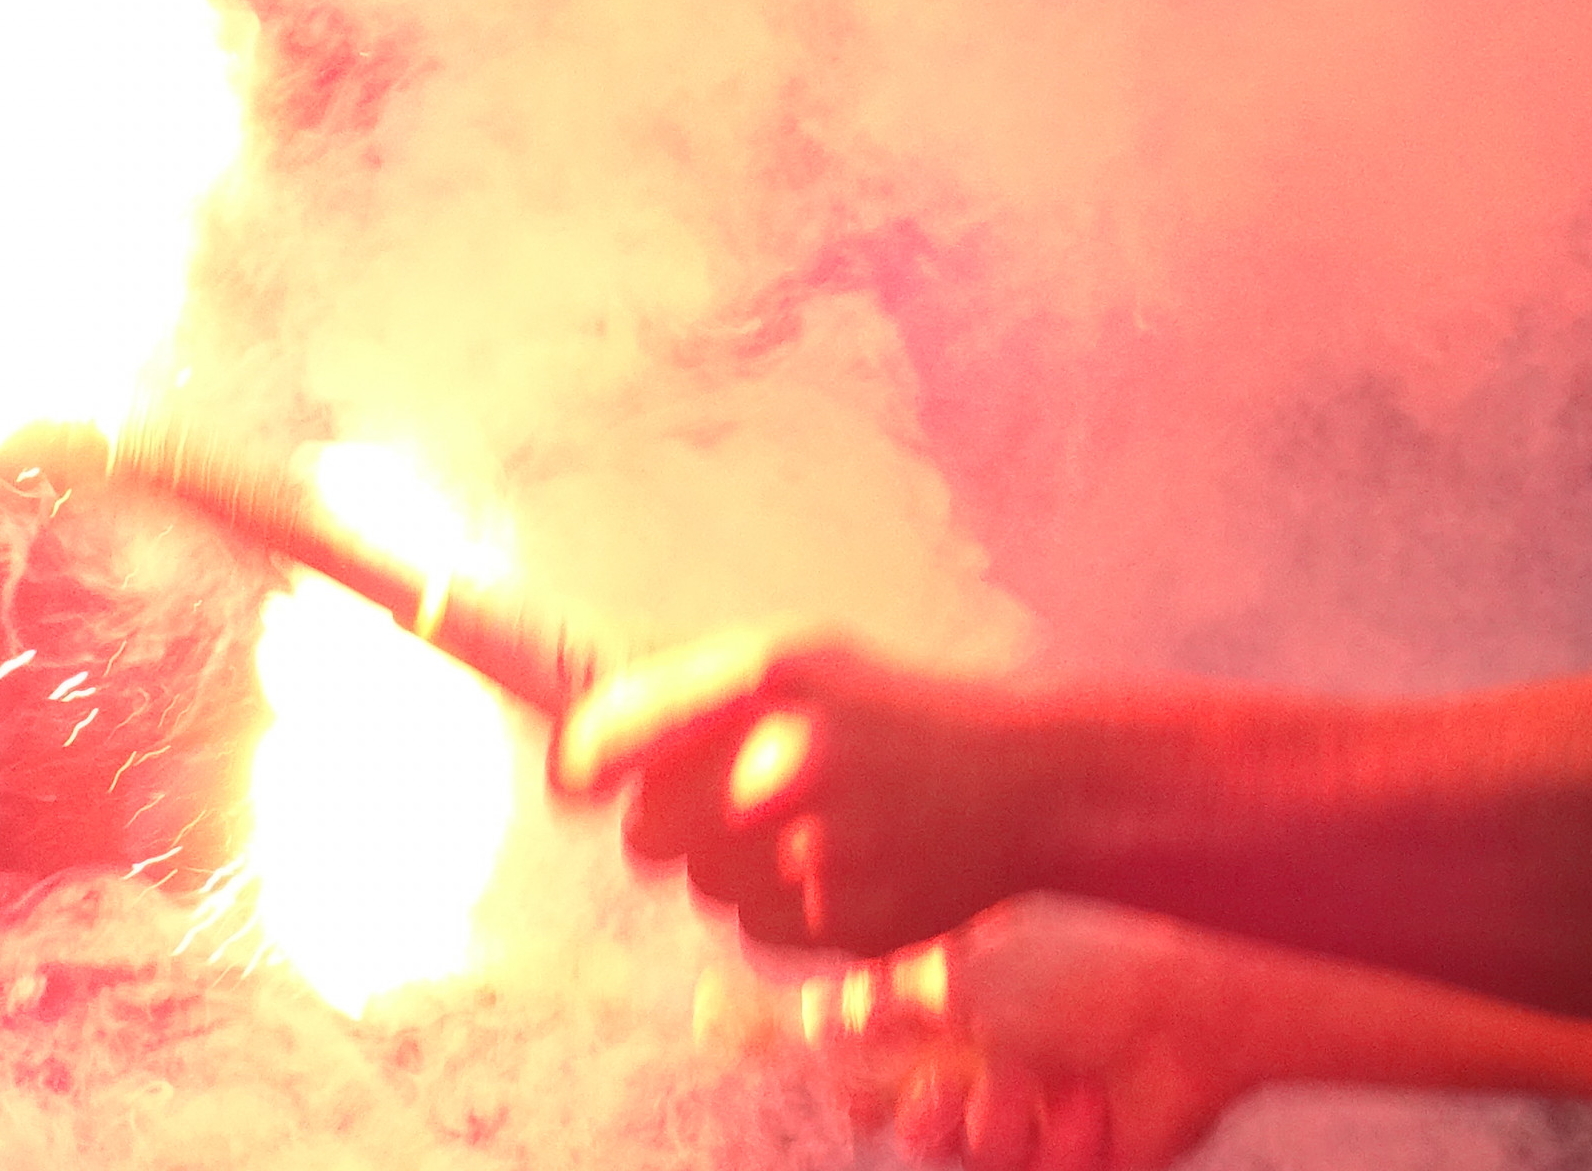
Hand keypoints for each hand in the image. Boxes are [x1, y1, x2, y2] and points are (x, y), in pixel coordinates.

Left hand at [551, 632, 1049, 956]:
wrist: (1028, 784)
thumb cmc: (884, 712)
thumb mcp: (797, 659)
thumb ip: (681, 687)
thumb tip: (563, 742)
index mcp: (763, 672)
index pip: (605, 738)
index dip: (580, 766)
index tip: (575, 781)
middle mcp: (783, 756)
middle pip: (641, 833)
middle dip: (674, 819)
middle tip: (750, 791)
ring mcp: (816, 845)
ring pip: (701, 888)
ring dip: (736, 865)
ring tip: (817, 822)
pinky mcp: (842, 921)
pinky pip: (757, 931)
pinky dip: (788, 907)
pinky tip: (848, 864)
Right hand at [747, 898, 1255, 1170]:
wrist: (1188, 1015)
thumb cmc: (1079, 971)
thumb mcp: (961, 974)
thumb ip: (877, 1003)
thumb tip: (807, 1016)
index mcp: (962, 1001)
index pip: (880, 1050)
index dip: (858, 1081)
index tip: (844, 1090)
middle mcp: (993, 1055)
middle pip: (913, 1120)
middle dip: (927, 1114)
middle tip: (952, 1093)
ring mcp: (1035, 1109)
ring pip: (964, 1153)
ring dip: (997, 1125)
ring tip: (1041, 1088)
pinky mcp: (1072, 1155)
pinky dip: (1058, 1145)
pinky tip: (1091, 1109)